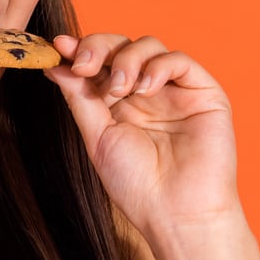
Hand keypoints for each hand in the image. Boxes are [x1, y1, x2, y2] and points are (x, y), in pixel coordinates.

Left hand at [43, 31, 239, 239]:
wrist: (176, 213)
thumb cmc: (138, 187)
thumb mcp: (98, 138)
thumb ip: (80, 98)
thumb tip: (55, 64)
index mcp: (120, 105)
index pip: (100, 64)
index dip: (80, 51)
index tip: (59, 47)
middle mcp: (147, 94)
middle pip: (122, 46)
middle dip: (99, 47)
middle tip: (85, 66)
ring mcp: (176, 92)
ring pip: (149, 46)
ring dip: (127, 60)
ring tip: (119, 91)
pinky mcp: (204, 94)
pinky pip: (180, 61)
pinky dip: (158, 67)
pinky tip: (145, 90)